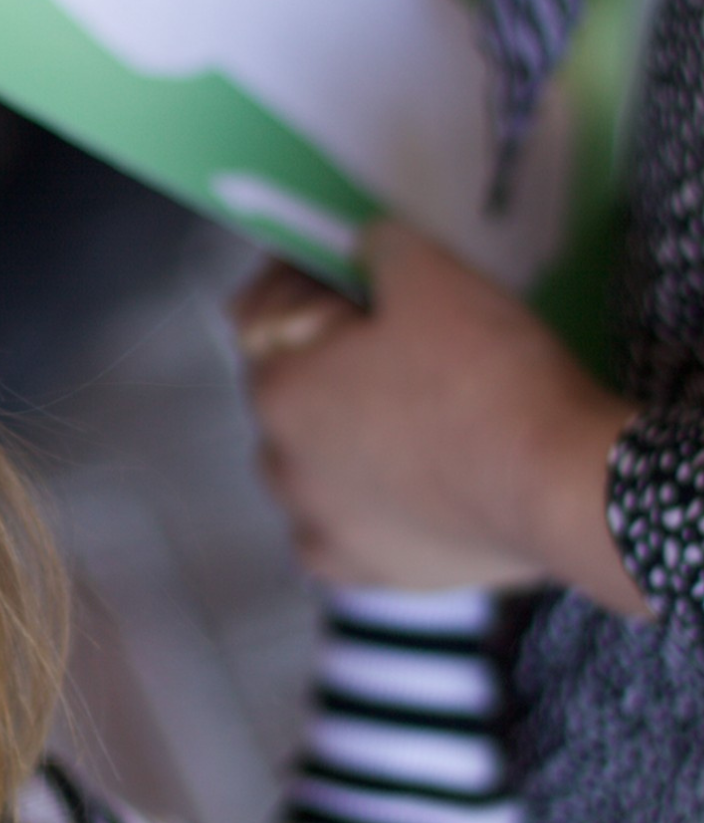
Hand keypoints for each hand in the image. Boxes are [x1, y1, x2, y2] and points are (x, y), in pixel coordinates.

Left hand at [231, 222, 649, 615]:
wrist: (560, 485)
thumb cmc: (487, 372)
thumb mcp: (431, 275)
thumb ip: (378, 248)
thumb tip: (365, 246)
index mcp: (278, 390)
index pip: (261, 322)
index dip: (305, 291)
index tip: (348, 281)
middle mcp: (282, 466)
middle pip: (286, 400)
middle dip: (321, 369)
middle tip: (387, 350)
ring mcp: (322, 528)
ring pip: (310, 473)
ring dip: (337, 445)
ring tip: (401, 422)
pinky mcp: (370, 575)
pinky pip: (345, 535)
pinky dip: (363, 512)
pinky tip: (401, 493)